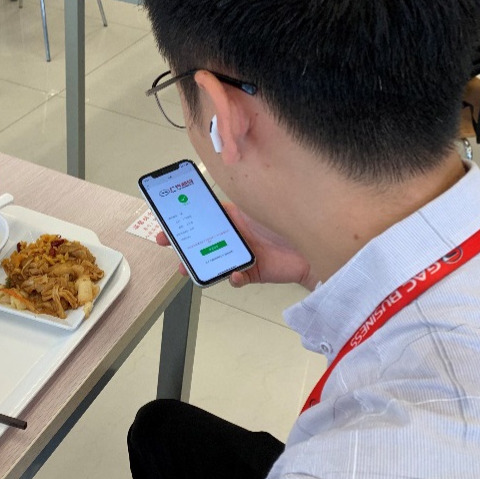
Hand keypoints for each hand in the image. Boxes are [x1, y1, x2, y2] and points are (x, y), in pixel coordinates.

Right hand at [156, 202, 315, 289]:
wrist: (314, 247)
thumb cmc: (290, 222)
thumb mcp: (257, 208)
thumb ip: (238, 206)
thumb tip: (215, 200)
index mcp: (234, 217)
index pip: (203, 215)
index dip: (183, 217)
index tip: (166, 218)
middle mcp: (235, 236)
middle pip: (201, 239)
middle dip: (181, 242)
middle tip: (165, 242)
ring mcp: (241, 255)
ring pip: (212, 261)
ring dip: (197, 265)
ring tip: (186, 267)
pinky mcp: (251, 272)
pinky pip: (235, 278)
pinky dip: (232, 277)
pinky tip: (233, 274)